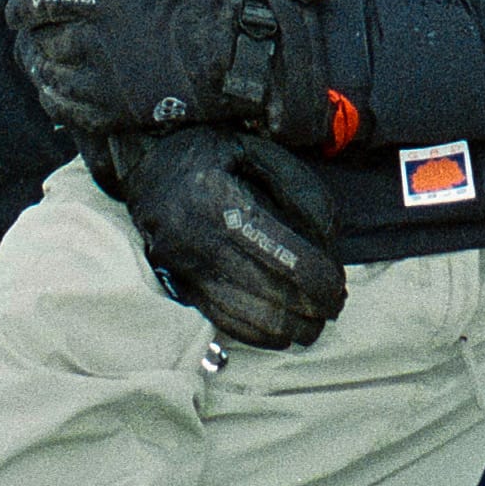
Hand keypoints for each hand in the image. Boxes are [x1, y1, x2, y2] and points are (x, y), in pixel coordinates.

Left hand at [8, 0, 248, 136]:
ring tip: (40, 65)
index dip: (20, 8)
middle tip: (33, 39)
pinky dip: (52, 99)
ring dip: (39, 68)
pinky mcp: (111, 113)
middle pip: (42, 40)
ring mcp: (101, 80)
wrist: (229, 61)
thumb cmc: (195, 8)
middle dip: (33, 38)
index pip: (41, 2)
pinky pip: (64, 109)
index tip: (14, 13)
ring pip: (48, 75)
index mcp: (104, 0)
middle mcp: (94, 40)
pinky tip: (52, 93)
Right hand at [113, 129, 346, 350]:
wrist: (146, 166)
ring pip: (252, 320)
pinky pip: (228, 325)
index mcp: (219, 200)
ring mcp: (186, 270)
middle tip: (335, 303)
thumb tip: (328, 240)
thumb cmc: (209, 154)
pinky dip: (264, 335)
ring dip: (294, 328)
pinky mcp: (180, 288)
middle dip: (314, 308)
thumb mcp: (257, 150)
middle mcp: (198, 241)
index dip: (320, 279)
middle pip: (272, 295)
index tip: (338, 283)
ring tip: (316, 319)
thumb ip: (299, 189)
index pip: (282, 256)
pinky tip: (285, 328)